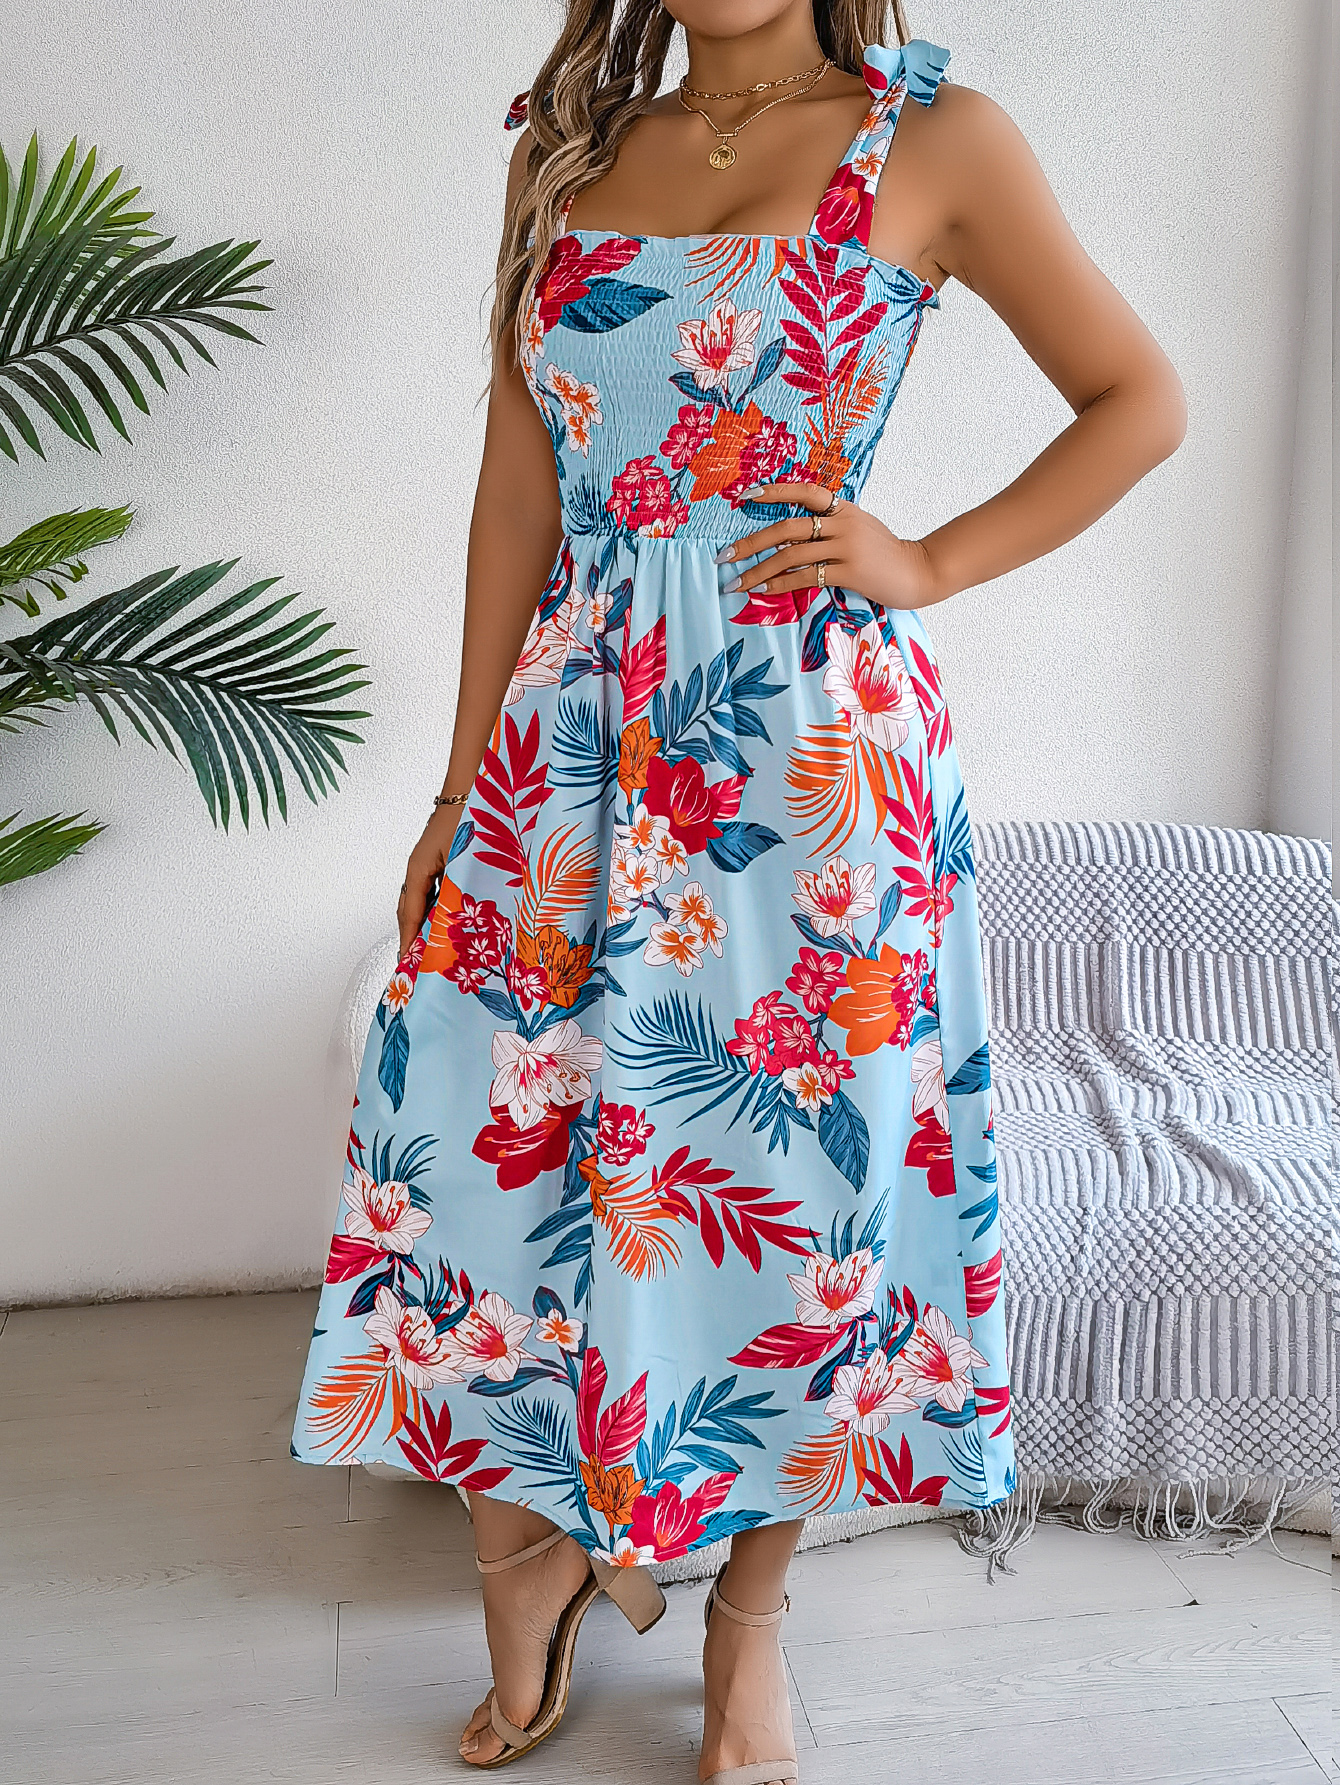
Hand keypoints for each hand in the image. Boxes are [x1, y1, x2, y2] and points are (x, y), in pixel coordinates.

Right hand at [397, 805, 462, 956]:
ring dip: (425, 923)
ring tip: (431, 947)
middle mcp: (418, 869)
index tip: (407, 962)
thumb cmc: (468, 819)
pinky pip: (432, 891)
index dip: (410, 940)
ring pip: (421, 901)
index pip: (410, 914)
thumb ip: (456, 892)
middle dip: (413, 936)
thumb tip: (452, 923)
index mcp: (418, 870)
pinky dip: (436, 908)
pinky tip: (448, 918)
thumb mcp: (462, 861)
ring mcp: (427, 864)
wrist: (471, 787)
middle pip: (410, 910)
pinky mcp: (439, 860)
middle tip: (416, 961)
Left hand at [717, 482, 942, 610]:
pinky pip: (806, 577)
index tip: (743, 497)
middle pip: (787, 527)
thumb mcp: (858, 528)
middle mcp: (842, 522)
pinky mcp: (851, 571)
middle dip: (750, 542)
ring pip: (791, 555)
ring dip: (758, 570)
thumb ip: (830, 525)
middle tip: (723, 556)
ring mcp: (847, 546)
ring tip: (735, 582)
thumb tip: (789, 536)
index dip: (773, 491)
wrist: (919, 571)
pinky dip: (780, 584)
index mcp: (843, 507)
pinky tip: (762, 591)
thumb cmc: (884, 553)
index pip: (803, 491)